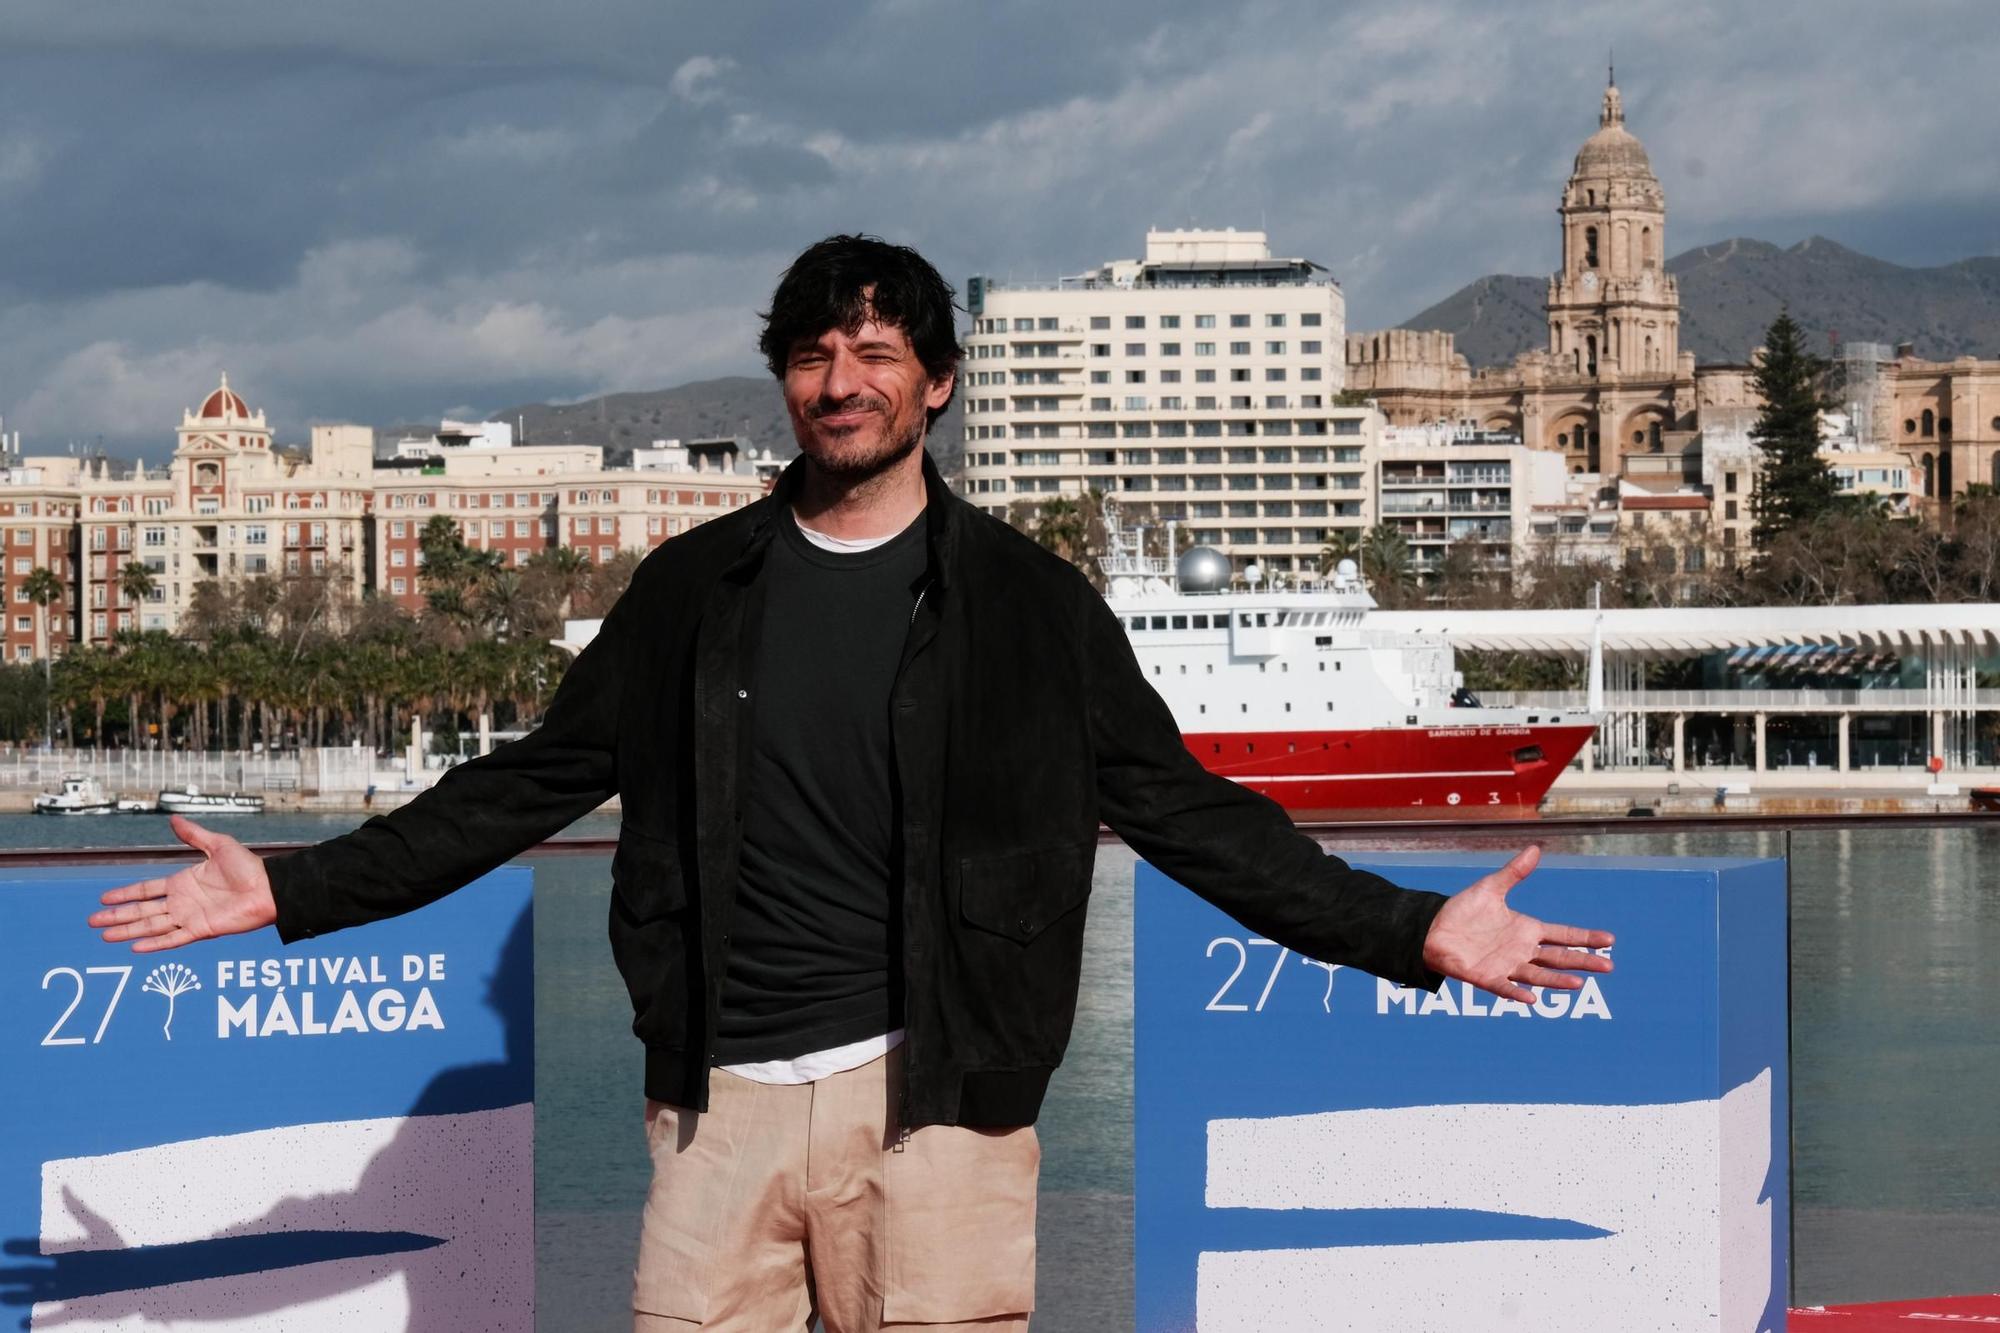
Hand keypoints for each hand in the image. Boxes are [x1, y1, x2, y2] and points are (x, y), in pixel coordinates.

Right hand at [86, 815, 276, 952]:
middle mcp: (183, 902)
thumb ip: (194, 835)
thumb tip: (174, 819)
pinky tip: (135, 948)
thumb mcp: (218, 845)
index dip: (125, 894)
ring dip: (128, 931)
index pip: (147, 890)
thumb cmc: (249, 867)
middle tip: (92, 921)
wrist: (270, 888)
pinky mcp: (202, 930)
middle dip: (117, 916)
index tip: (104, 898)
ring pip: (152, 926)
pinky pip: (174, 939)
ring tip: (105, 936)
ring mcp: (190, 917)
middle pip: (142, 910)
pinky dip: (155, 944)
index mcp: (184, 883)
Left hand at [1420, 846, 1613, 1001]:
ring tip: (1578, 983)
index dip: (1585, 937)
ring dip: (1556, 980)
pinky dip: (1516, 993)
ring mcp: (1505, 965)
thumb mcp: (1491, 888)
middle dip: (1582, 961)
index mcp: (1527, 930)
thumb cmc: (1463, 911)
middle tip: (1608, 965)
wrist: (1432, 928)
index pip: (1563, 935)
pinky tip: (1531, 998)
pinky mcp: (1485, 977)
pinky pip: (1504, 987)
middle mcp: (1521, 951)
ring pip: (1537, 975)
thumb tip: (1536, 848)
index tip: (1609, 940)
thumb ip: (1514, 872)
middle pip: (1558, 958)